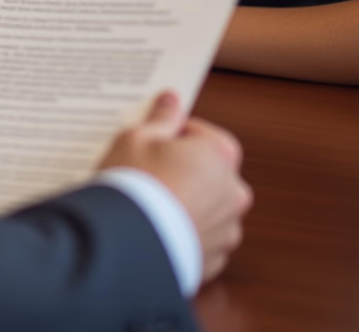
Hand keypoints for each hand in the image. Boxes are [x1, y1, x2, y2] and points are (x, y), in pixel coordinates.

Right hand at [99, 91, 251, 282]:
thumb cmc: (134, 184)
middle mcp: (233, 192)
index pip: (202, 133)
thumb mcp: (138, 137)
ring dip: (187, 201)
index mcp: (220, 155)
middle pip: (208, 170)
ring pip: (206, 206)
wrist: (126, 242)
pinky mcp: (214, 258)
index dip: (173, 135)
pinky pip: (201, 236)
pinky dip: (184, 231)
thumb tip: (171, 100)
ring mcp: (227, 229)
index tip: (152, 140)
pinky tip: (156, 226)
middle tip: (148, 170)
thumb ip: (161, 118)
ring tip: (150, 202)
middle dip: (183, 169)